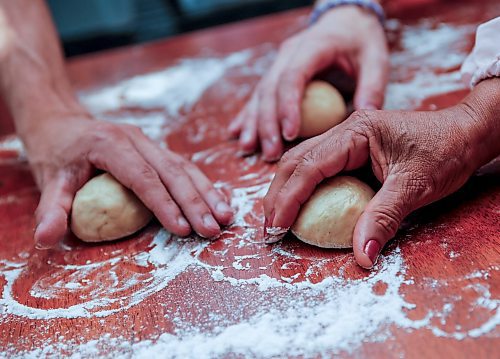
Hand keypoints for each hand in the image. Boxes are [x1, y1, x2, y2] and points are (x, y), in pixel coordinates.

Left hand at [23, 112, 233, 248]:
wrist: (63, 121)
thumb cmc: (57, 151)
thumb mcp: (49, 178)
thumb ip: (51, 209)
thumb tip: (45, 240)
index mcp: (111, 144)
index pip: (143, 177)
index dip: (164, 204)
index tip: (182, 229)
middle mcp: (136, 139)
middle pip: (172, 171)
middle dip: (195, 202)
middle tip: (213, 228)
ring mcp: (149, 142)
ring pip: (184, 167)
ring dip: (207, 192)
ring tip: (226, 217)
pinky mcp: (155, 150)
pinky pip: (183, 166)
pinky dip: (202, 185)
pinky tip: (218, 200)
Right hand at [229, 5, 388, 160]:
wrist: (346, 22)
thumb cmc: (362, 42)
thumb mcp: (376, 60)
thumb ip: (372, 87)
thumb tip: (365, 116)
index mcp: (314, 46)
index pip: (293, 76)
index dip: (288, 105)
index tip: (290, 134)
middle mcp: (289, 54)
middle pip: (270, 89)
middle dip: (267, 123)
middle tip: (270, 153)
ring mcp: (279, 63)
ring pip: (259, 94)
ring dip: (253, 123)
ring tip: (249, 148)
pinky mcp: (276, 74)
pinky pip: (258, 96)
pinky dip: (248, 116)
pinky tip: (237, 133)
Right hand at [263, 79, 499, 268]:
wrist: (468, 133)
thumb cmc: (446, 151)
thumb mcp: (415, 186)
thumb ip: (384, 218)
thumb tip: (362, 256)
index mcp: (356, 131)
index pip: (309, 165)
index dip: (288, 198)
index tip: (275, 226)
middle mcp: (345, 131)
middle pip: (295, 161)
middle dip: (277, 195)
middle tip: (268, 228)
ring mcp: (347, 139)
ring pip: (302, 162)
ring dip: (285, 191)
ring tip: (275, 219)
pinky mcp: (352, 150)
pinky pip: (317, 167)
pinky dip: (302, 188)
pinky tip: (297, 205)